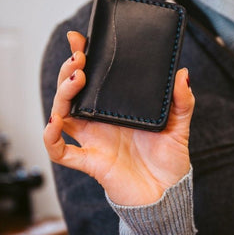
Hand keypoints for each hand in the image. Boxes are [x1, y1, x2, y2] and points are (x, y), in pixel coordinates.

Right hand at [43, 31, 194, 205]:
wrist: (167, 194)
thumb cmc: (169, 159)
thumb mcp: (179, 124)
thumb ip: (182, 100)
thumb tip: (182, 73)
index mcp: (115, 109)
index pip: (92, 79)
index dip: (81, 59)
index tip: (79, 39)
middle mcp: (99, 122)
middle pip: (71, 92)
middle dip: (69, 70)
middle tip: (80, 56)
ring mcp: (92, 140)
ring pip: (61, 114)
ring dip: (61, 94)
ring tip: (76, 78)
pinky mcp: (91, 162)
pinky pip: (60, 152)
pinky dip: (51, 138)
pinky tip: (55, 122)